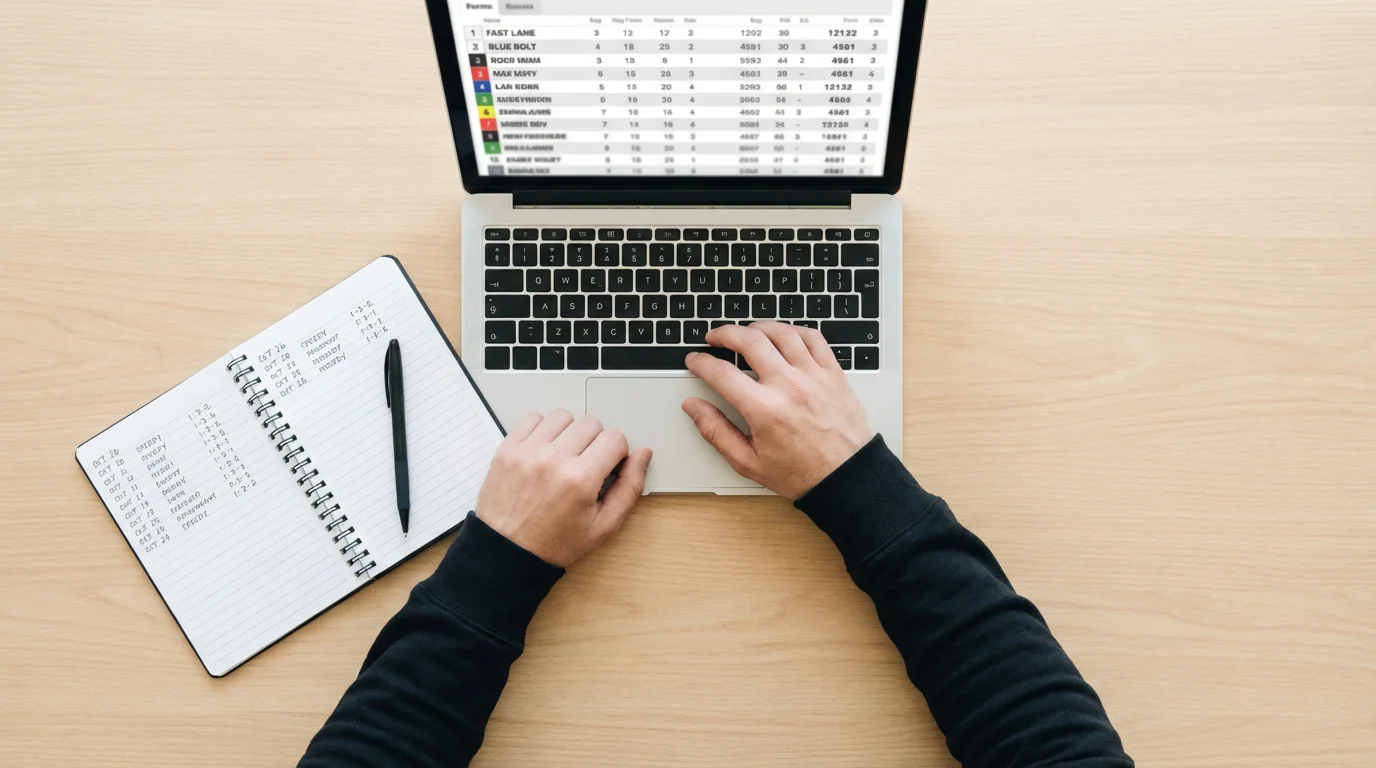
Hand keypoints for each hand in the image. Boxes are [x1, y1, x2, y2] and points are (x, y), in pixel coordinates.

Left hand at [475, 410, 651, 566]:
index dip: (617, 452)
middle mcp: (553, 460)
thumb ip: (629, 488)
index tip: (607, 466)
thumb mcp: (604, 526)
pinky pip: (533, 419)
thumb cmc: (555, 542)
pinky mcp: (507, 449)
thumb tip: (642, 454)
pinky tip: (545, 450)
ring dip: (569, 432)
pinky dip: (543, 429)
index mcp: (580, 479)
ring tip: (564, 456)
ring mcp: (527, 452)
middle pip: (591, 423)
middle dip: (595, 441)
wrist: (508, 551)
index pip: (615, 438)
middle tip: (586, 464)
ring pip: (563, 416)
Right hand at [682, 322, 873, 499]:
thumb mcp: (749, 462)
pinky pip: (813, 338)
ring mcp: (813, 376)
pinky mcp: (833, 374)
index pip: (722, 373)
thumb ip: (716, 432)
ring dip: (758, 327)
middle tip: (714, 337)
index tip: (695, 360)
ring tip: (746, 331)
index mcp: (764, 410)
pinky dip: (794, 330)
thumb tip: (693, 408)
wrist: (847, 477)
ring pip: (781, 333)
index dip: (701, 363)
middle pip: (749, 341)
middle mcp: (789, 387)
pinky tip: (783, 335)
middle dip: (725, 334)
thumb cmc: (801, 473)